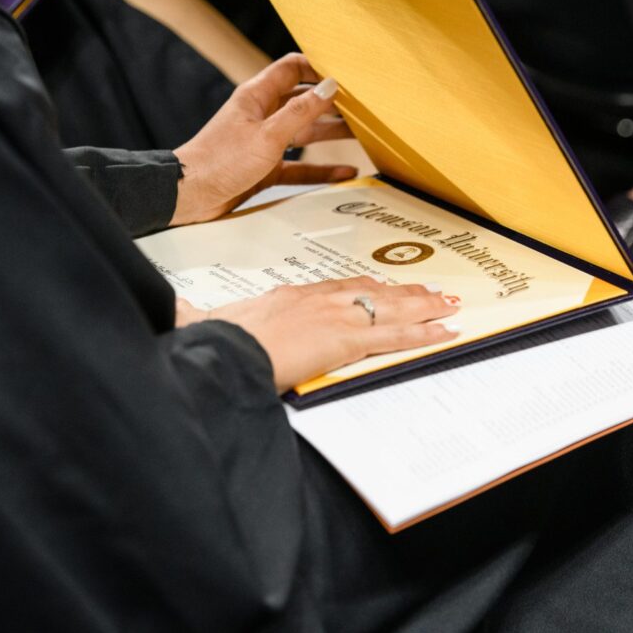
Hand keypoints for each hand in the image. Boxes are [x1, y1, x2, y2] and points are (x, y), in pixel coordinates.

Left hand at [171, 53, 355, 224]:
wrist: (189, 196)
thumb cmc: (220, 161)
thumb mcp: (267, 135)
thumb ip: (300, 112)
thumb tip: (329, 86)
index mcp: (257, 96)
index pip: (292, 68)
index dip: (318, 67)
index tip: (347, 74)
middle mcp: (262, 115)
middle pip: (304, 102)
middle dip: (332, 104)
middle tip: (364, 108)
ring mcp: (264, 142)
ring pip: (304, 134)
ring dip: (331, 135)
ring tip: (362, 136)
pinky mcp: (264, 168)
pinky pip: (299, 166)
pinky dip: (320, 169)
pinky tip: (344, 173)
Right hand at [179, 277, 460, 391]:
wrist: (222, 347)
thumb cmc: (215, 340)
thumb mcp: (209, 323)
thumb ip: (201, 315)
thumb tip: (182, 311)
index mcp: (290, 297)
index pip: (338, 288)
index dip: (365, 287)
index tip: (383, 285)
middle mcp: (318, 299)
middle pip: (371, 291)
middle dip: (404, 291)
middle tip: (433, 289)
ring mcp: (334, 316)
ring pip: (391, 308)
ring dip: (424, 307)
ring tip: (450, 304)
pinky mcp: (346, 339)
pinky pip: (395, 336)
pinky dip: (425, 333)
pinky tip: (447, 332)